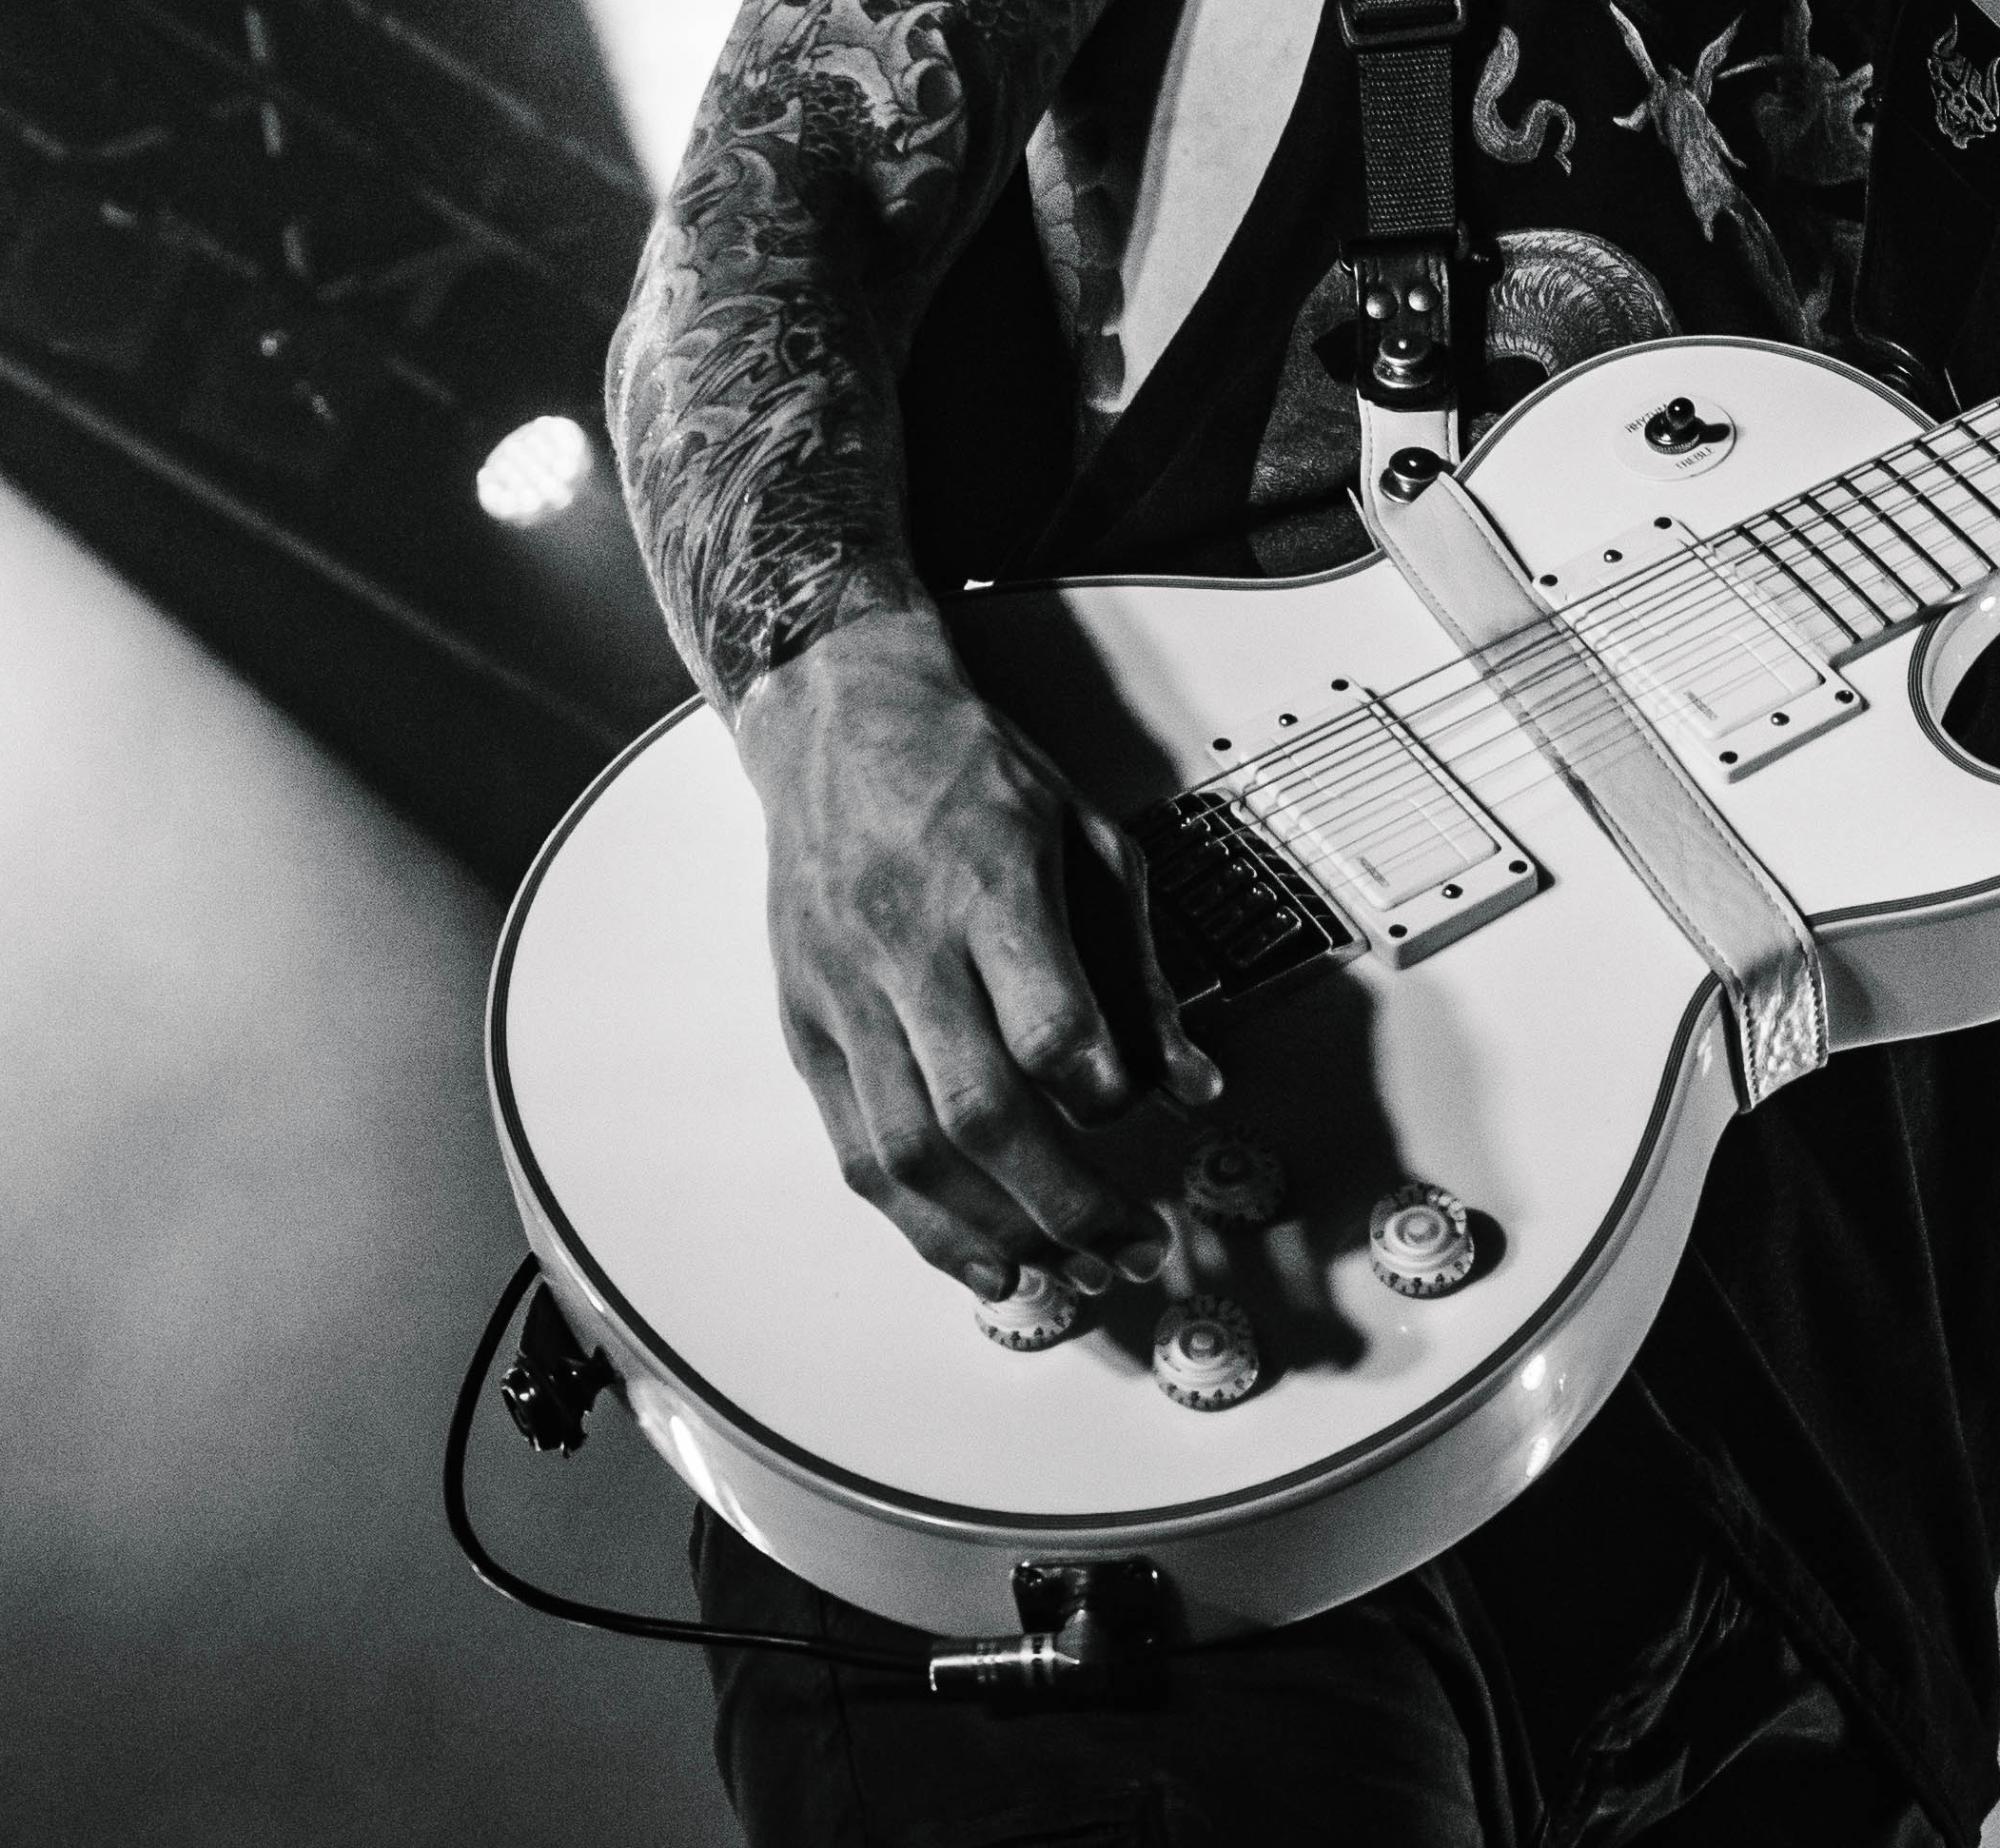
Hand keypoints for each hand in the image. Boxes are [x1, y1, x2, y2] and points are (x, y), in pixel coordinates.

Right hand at [732, 603, 1217, 1297]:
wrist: (839, 722)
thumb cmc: (970, 773)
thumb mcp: (1089, 838)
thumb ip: (1140, 970)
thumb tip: (1193, 1085)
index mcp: (985, 884)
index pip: (1044, 1021)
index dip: (1097, 1090)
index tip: (1135, 1115)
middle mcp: (904, 947)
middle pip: (978, 1112)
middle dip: (1063, 1204)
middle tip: (1126, 1252)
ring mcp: (844, 994)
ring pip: (906, 1151)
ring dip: (989, 1235)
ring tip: (1062, 1278)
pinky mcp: (806, 1027)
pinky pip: (854, 1148)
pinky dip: (916, 1221)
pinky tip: (973, 1256)